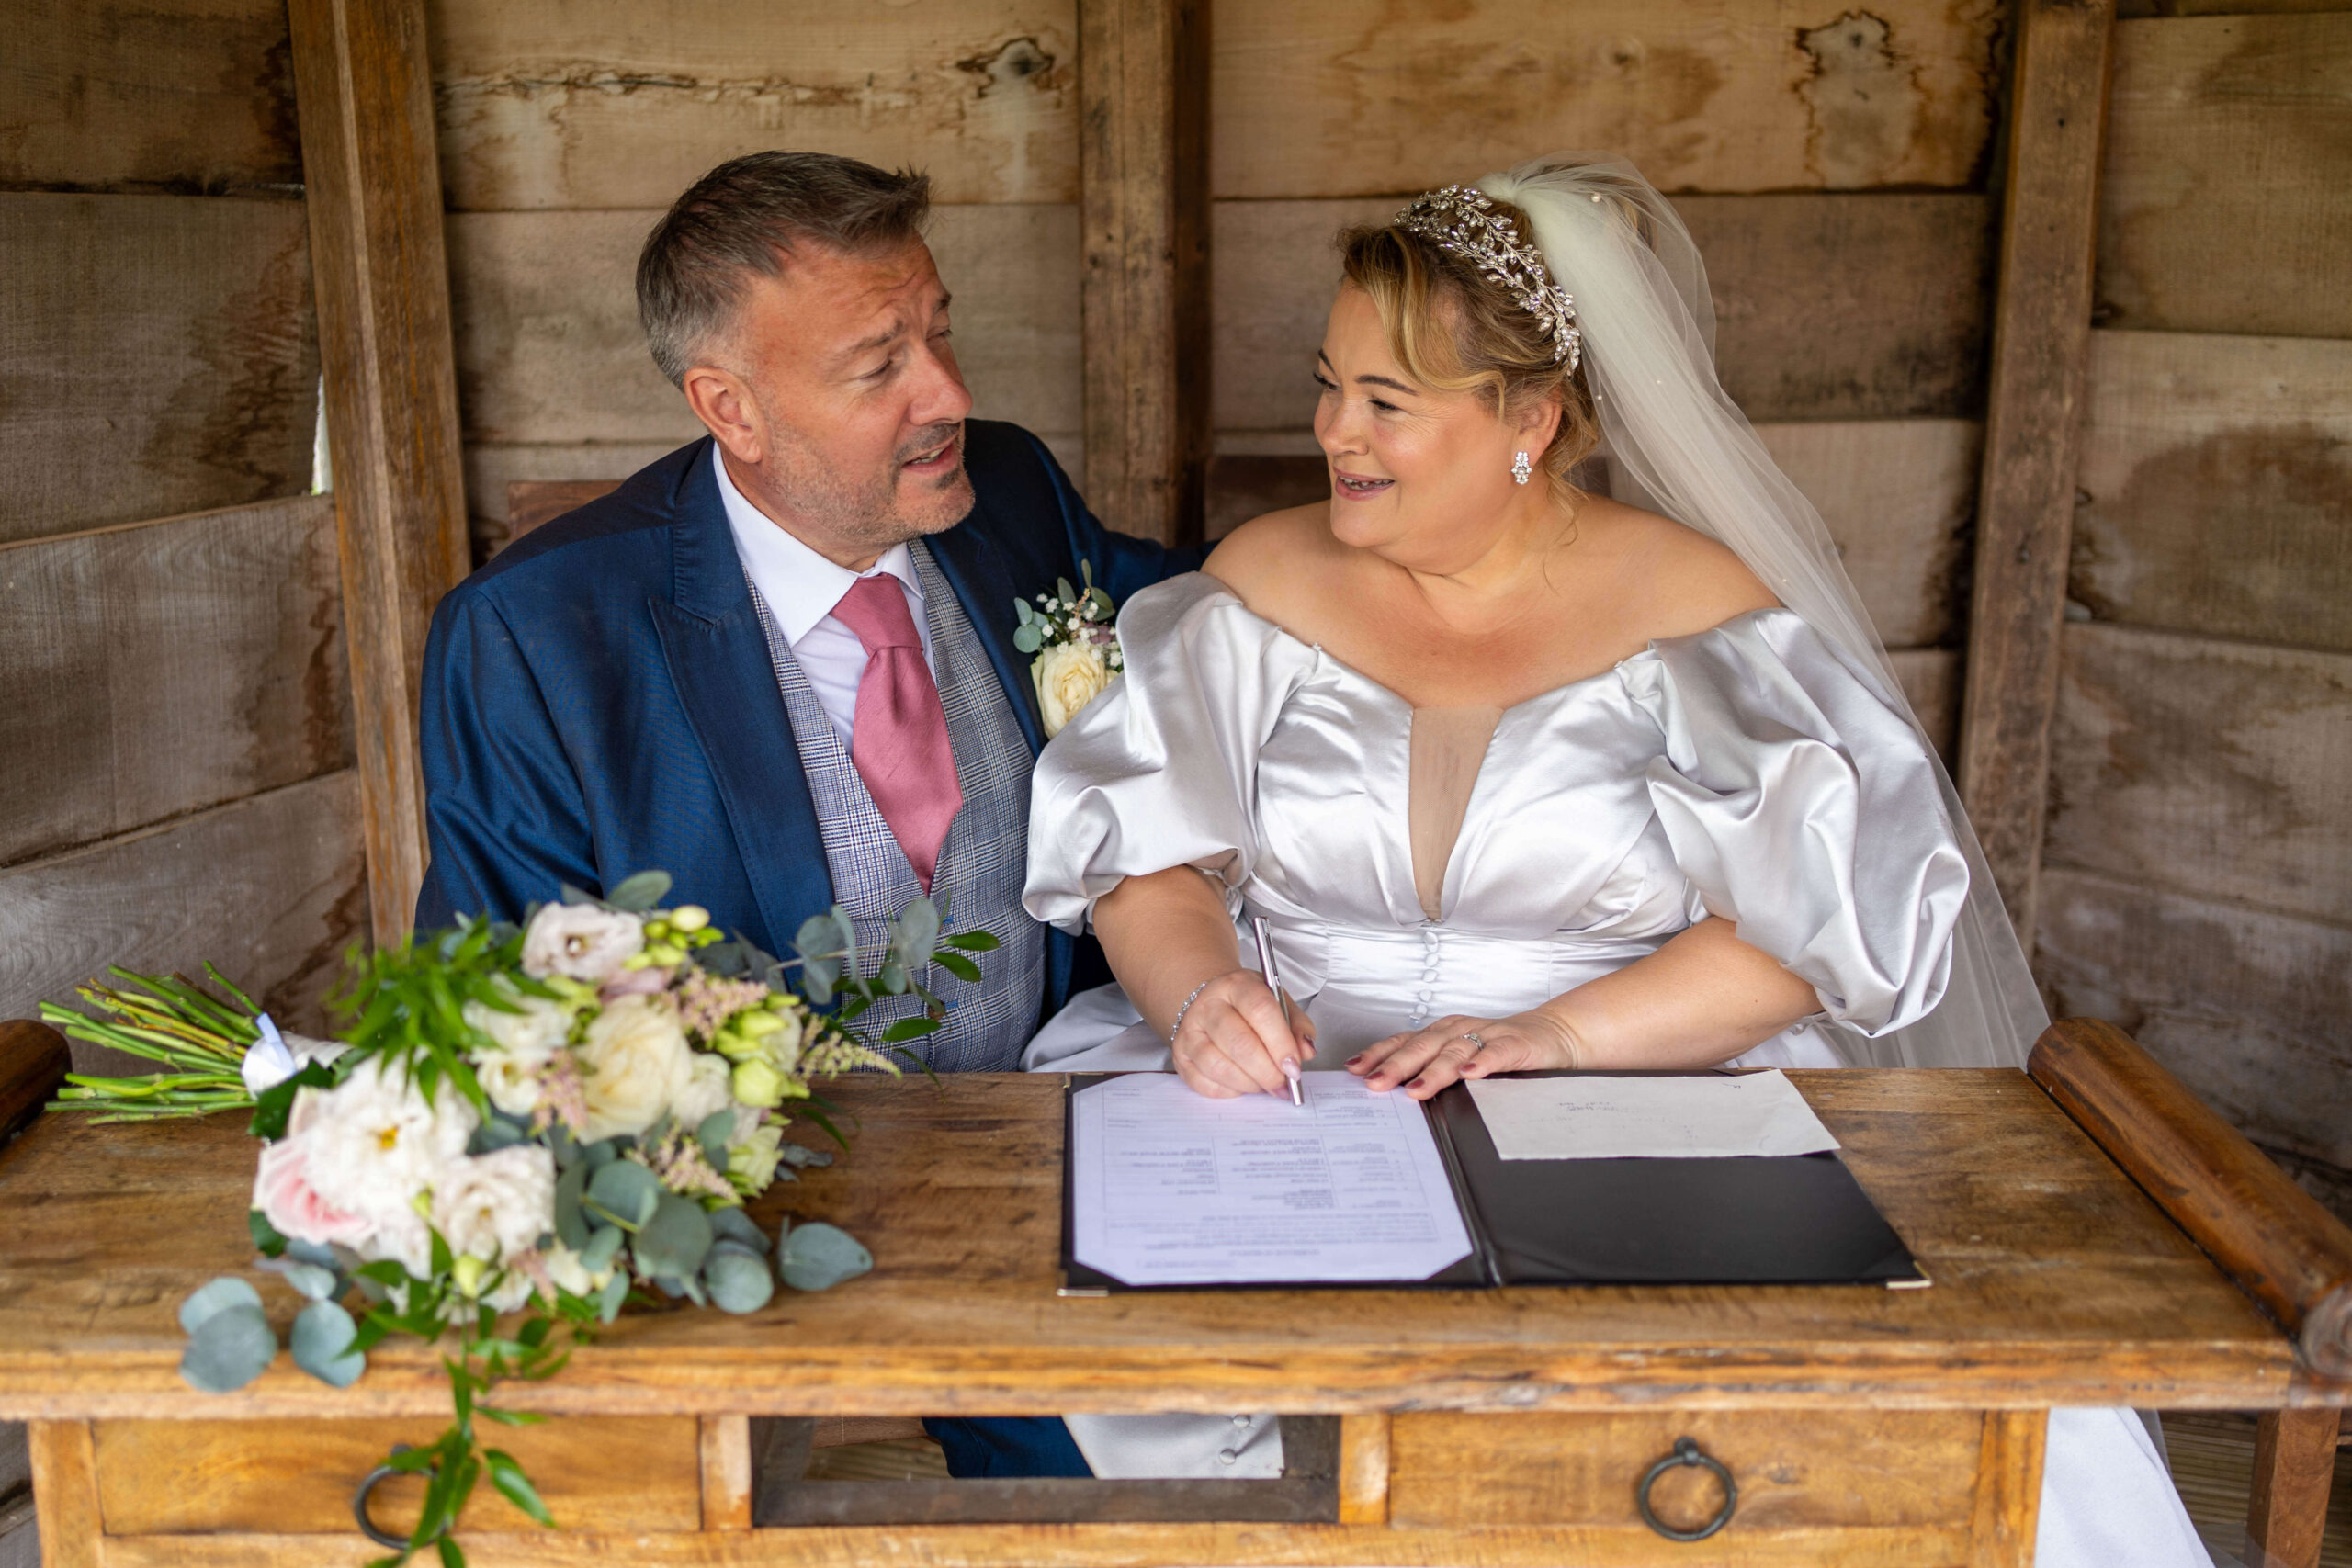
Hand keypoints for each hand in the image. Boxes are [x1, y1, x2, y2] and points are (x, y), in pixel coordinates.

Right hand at [1170, 970, 1316, 1098]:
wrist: (1210, 1004)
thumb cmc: (1248, 1006)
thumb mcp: (1277, 1003)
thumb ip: (1297, 1025)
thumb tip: (1305, 1051)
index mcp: (1236, 985)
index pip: (1260, 1010)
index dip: (1280, 1043)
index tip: (1294, 1067)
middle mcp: (1208, 1006)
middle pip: (1239, 1042)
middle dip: (1267, 1071)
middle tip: (1283, 1084)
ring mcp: (1189, 1032)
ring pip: (1218, 1066)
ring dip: (1249, 1083)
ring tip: (1264, 1084)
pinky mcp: (1180, 1056)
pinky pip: (1204, 1083)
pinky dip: (1229, 1091)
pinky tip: (1243, 1084)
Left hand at [1347, 1010, 1579, 1099]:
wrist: (1553, 1034)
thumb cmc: (1501, 1050)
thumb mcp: (1461, 1057)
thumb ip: (1431, 1069)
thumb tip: (1388, 1092)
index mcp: (1443, 1033)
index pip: (1405, 1041)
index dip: (1379, 1054)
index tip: (1354, 1069)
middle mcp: (1461, 1030)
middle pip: (1423, 1046)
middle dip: (1396, 1065)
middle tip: (1375, 1083)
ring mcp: (1489, 1035)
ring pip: (1456, 1050)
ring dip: (1434, 1070)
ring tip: (1416, 1089)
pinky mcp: (1518, 1044)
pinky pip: (1498, 1052)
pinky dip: (1483, 1062)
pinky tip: (1471, 1074)